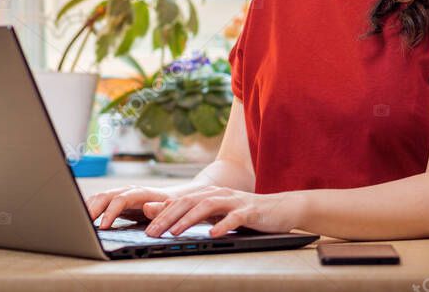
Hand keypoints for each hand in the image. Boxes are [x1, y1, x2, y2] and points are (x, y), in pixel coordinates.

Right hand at [87, 184, 197, 228]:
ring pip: (99, 197)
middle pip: (105, 196)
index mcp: (140, 193)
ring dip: (87, 208)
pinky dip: (89, 209)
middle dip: (93, 209)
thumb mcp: (169, 209)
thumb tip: (147, 209)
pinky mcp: (115, 201)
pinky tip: (83, 219)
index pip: (120, 199)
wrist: (172, 199)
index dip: (110, 212)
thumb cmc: (171, 206)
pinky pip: (98, 202)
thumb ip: (159, 209)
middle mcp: (127, 191)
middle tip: (82, 225)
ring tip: (78, 222)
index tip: (103, 226)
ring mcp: (120, 194)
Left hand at [142, 186, 303, 237]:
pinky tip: (213, 234)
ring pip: (208, 206)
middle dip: (169, 217)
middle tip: (153, 232)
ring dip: (189, 219)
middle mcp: (220, 194)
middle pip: (189, 202)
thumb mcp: (218, 214)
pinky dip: (222, 225)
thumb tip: (167, 216)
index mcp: (211, 194)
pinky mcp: (250, 211)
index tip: (147, 227)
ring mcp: (235, 201)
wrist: (281, 209)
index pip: (181, 201)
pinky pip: (234, 218)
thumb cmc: (247, 214)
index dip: (163, 213)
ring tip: (175, 232)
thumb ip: (195, 213)